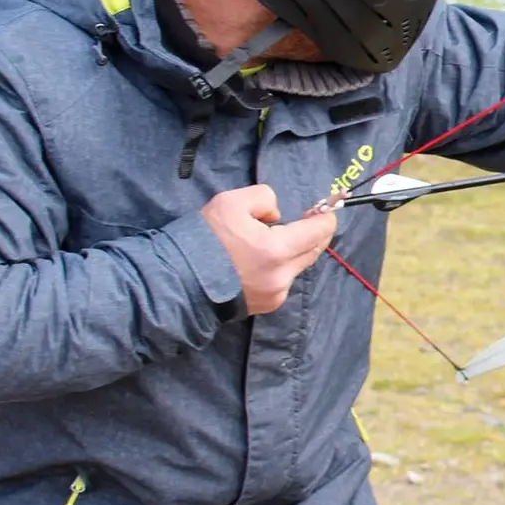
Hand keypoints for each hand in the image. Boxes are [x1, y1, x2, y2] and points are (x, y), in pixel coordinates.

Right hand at [199, 185, 338, 315]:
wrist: (179, 281)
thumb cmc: (206, 238)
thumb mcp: (232, 202)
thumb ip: (264, 199)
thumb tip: (278, 217)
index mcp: (278, 250)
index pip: (321, 231)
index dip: (325, 216)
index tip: (322, 209)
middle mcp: (283, 276)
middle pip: (315, 249)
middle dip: (313, 232)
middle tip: (301, 220)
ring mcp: (276, 294)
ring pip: (299, 265)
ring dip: (294, 250)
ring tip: (268, 241)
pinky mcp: (268, 305)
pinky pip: (285, 280)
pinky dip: (280, 267)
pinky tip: (258, 261)